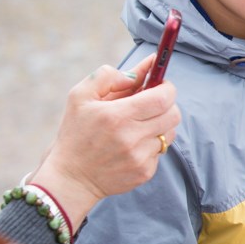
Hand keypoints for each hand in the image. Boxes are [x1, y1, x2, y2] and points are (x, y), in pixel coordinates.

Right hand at [28, 55, 181, 225]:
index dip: (167, 88)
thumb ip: (109, 76)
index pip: (163, 98)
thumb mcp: (81, 96)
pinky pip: (161, 152)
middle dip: (167, 105)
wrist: (71, 178)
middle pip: (173, 114)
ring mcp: (139, 157)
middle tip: (152, 104)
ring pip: (170, 133)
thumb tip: (145, 65)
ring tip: (138, 126)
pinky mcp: (145, 172)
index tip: (160, 85)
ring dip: (160, 125)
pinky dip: (151, 145)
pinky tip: (132, 147)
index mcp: (116, 116)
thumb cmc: (76, 132)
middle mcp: (131, 137)